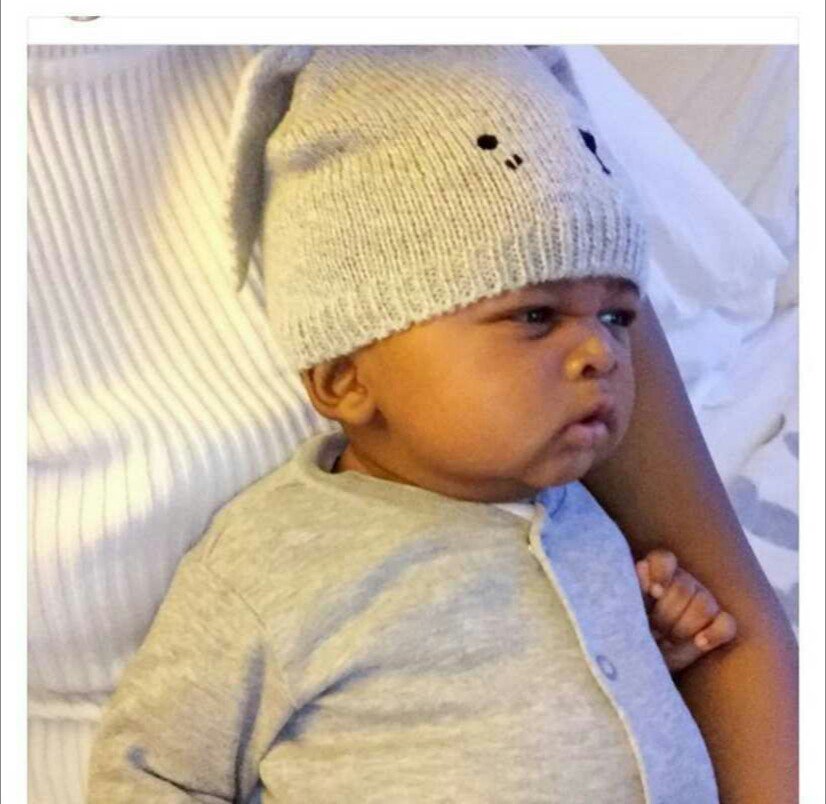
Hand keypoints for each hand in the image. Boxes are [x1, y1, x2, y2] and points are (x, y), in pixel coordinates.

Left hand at [636, 549, 737, 672]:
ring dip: (684, 627)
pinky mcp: (719, 622)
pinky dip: (715, 633)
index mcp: (656, 572)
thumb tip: (640, 573)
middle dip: (666, 614)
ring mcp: (703, 599)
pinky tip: (699, 642)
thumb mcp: (625, 613)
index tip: (654, 593)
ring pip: (705, 604)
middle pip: (683, 588)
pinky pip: (726, 624)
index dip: (661, 573)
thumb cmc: (631, 631)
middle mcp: (681, 581)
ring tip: (668, 640)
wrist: (645, 659)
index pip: (664, 559)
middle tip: (653, 630)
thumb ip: (631, 592)